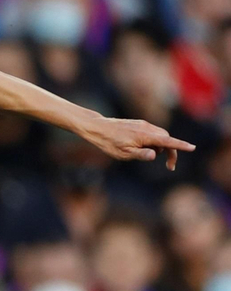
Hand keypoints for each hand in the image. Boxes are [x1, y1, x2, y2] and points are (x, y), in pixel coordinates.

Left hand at [80, 115, 195, 170]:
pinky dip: (153, 142)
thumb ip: (141, 154)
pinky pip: (152, 133)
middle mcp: (147, 128)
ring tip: (145, 155)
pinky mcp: (139, 124)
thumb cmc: (109, 143)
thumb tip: (155, 155)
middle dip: (171, 151)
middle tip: (169, 166)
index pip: (167, 141)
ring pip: (160, 135)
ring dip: (160, 147)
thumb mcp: (124, 153)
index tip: (192, 148)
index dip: (180, 146)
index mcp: (145, 136)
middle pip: (167, 139)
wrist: (97, 128)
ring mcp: (143, 125)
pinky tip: (140, 148)